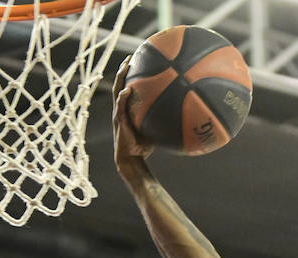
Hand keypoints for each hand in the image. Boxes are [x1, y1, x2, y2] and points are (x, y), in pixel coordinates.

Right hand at [111, 61, 152, 181]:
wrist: (132, 160)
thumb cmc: (144, 147)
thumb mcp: (155, 130)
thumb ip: (162, 120)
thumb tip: (181, 114)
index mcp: (127, 109)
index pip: (127, 87)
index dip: (130, 75)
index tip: (136, 61)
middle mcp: (121, 109)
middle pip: (119, 85)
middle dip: (123, 71)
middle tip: (129, 58)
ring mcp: (118, 114)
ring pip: (116, 91)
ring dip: (120, 79)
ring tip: (124, 67)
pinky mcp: (119, 122)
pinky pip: (120, 107)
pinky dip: (123, 98)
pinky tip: (127, 90)